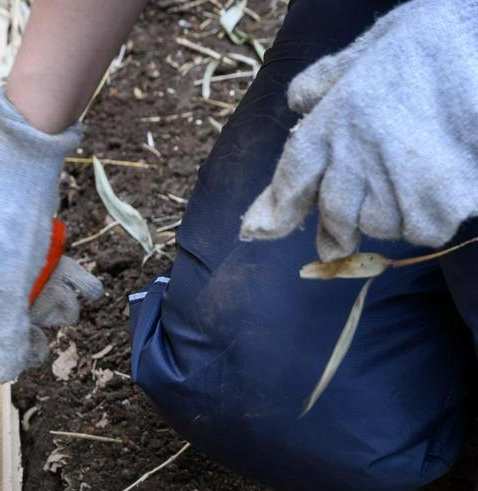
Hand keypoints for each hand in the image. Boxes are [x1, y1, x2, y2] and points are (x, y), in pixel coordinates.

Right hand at [0, 88, 101, 408]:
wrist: (24, 162)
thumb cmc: (7, 224)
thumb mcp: (6, 288)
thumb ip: (1, 335)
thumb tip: (1, 376)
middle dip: (24, 336)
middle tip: (44, 333)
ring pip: (17, 311)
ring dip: (49, 307)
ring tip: (69, 293)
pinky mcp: (4, 256)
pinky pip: (31, 285)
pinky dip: (58, 286)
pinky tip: (82, 286)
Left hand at [240, 0, 477, 259]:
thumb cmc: (435, 40)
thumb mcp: (374, 46)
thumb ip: (331, 78)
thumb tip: (297, 101)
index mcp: (335, 121)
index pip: (292, 178)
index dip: (274, 210)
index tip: (257, 230)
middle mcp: (356, 159)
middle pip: (335, 217)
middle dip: (337, 229)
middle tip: (341, 236)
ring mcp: (395, 187)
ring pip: (381, 226)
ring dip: (392, 213)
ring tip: (416, 176)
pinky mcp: (435, 207)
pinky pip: (423, 229)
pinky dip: (431, 215)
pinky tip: (446, 182)